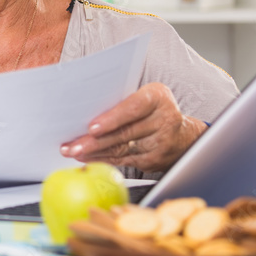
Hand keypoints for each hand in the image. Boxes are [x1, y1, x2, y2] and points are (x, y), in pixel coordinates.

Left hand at [58, 82, 206, 173]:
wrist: (183, 135)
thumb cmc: (154, 109)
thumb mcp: (145, 95)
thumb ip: (123, 99)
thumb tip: (85, 105)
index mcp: (158, 98)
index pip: (133, 108)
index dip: (112, 118)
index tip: (92, 128)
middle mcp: (164, 120)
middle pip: (124, 132)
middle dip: (94, 141)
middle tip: (72, 145)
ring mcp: (161, 143)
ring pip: (121, 149)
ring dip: (93, 152)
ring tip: (73, 151)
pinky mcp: (154, 160)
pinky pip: (123, 160)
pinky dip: (103, 159)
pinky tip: (87, 158)